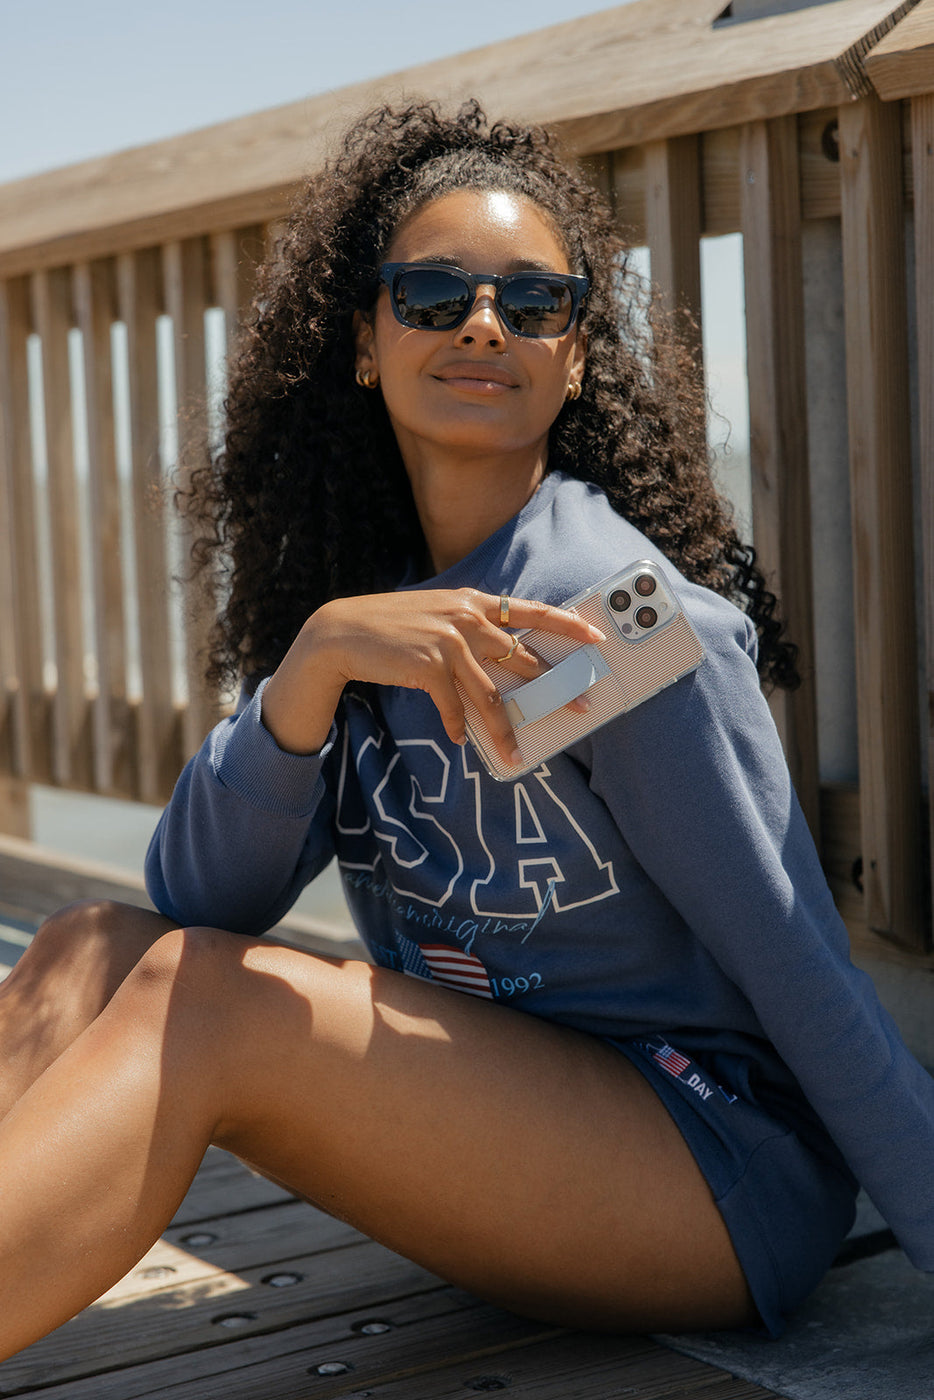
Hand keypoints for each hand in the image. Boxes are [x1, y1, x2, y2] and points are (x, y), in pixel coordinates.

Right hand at [260, 588, 604, 765]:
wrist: (341, 633)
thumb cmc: (389, 627)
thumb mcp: (434, 614)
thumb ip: (467, 627)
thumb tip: (501, 656)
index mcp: (472, 602)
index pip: (530, 611)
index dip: (566, 623)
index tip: (595, 637)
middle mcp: (466, 618)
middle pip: (522, 659)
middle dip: (554, 687)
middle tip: (581, 706)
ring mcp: (449, 641)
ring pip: (491, 695)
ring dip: (504, 729)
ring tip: (515, 752)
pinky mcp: (430, 666)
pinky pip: (455, 707)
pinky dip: (458, 726)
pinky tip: (460, 739)